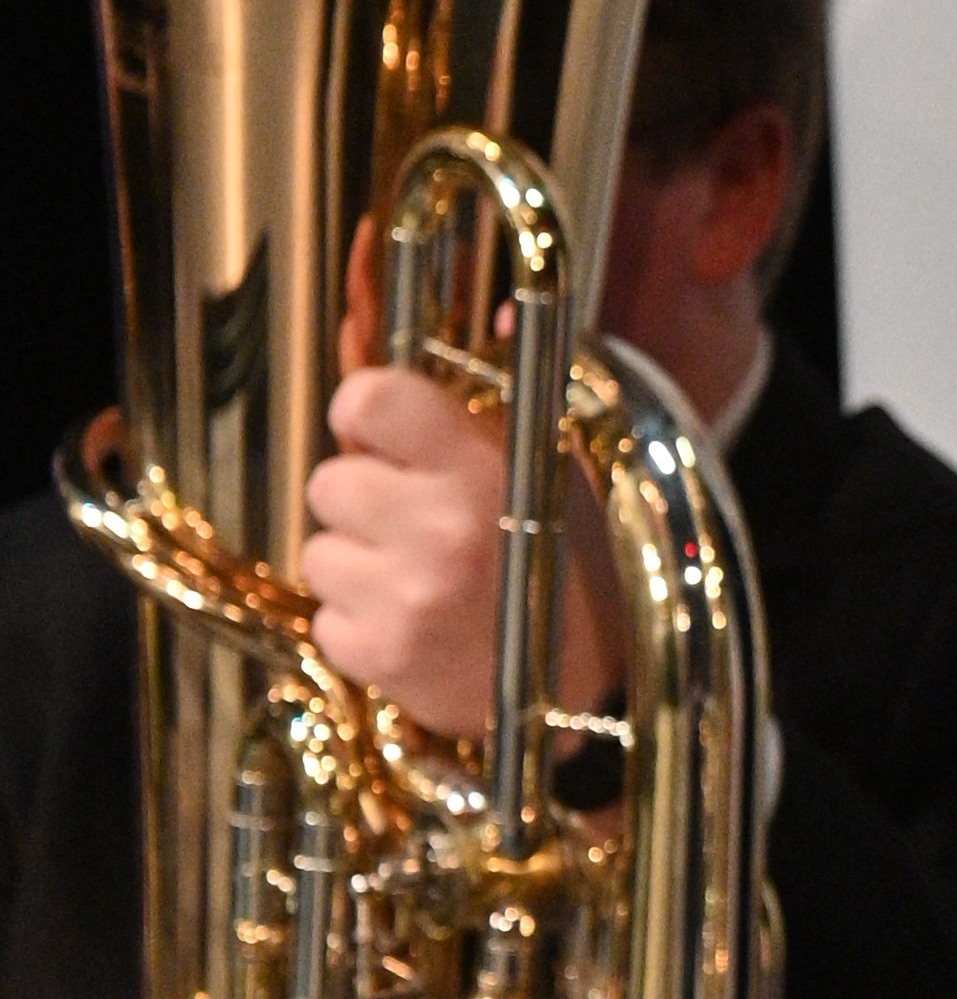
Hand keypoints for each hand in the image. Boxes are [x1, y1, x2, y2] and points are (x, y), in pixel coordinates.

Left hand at [304, 356, 623, 727]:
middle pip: (330, 480)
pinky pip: (324, 619)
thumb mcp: (555, 466)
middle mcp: (437, 528)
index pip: (365, 400)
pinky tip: (413, 625)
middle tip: (415, 522)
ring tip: (417, 579)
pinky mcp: (380, 658)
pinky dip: (358, 623)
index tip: (383, 437)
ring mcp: (404, 598)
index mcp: (479, 467)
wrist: (596, 688)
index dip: (364, 413)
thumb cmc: (572, 562)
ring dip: (357, 563)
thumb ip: (509, 395)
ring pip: (318, 551)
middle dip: (365, 500)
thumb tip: (504, 311)